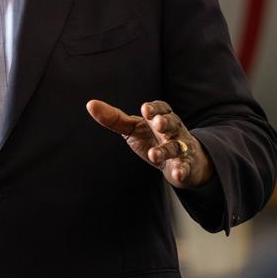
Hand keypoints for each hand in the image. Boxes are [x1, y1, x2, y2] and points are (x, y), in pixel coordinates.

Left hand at [86, 99, 212, 188]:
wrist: (182, 161)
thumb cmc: (152, 139)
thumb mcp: (133, 128)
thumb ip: (114, 118)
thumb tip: (90, 104)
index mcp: (161, 117)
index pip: (161, 108)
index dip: (154, 108)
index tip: (145, 110)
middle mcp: (174, 130)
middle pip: (172, 123)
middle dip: (165, 122)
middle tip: (157, 123)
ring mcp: (182, 147)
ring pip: (176, 146)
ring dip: (166, 150)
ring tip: (154, 155)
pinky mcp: (186, 165)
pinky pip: (185, 166)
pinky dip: (182, 169)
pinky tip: (177, 173)